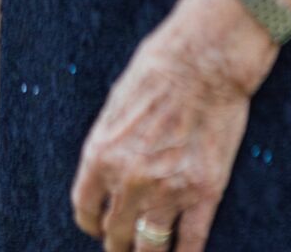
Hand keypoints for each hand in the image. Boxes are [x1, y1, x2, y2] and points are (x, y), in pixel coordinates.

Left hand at [71, 0, 277, 251]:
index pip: (85, 209)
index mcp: (102, 154)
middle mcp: (130, 179)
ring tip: (149, 251)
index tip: (98, 225)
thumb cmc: (158, 69)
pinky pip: (191, 244)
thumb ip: (109, 143)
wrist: (204, 58)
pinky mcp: (204, 193)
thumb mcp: (116, 103)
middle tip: (123, 241)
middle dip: (117, 241)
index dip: (91, 223)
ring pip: (149, 247)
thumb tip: (106, 170)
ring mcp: (168, 190)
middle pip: (115, 235)